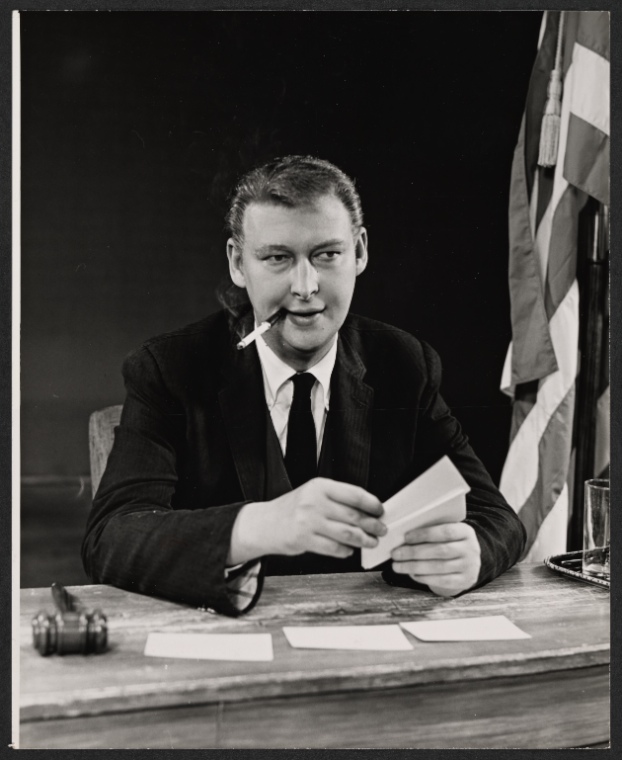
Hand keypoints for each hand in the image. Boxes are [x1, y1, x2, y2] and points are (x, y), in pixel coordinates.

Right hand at [228, 477, 386, 564]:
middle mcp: (314, 502)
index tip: (380, 511)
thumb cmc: (292, 509)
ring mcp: (309, 521)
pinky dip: (346, 551)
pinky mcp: (304, 540)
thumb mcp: (313, 494)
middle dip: (372, 525)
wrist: (264, 523)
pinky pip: (334, 548)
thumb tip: (368, 510)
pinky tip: (349, 550)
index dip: (372, 504)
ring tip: (371, 542)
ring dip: (364, 540)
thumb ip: (337, 499)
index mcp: (320, 486)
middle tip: (381, 529)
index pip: (354, 494)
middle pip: (354, 515)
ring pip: (348, 534)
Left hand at [390, 522, 480, 596]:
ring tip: (397, 566)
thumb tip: (403, 535)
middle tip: (395, 553)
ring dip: (414, 566)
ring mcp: (469, 567)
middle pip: (440, 551)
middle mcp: (471, 549)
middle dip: (414, 552)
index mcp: (465, 532)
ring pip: (438, 567)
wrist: (468, 561)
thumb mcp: (446, 533)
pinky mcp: (465, 581)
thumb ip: (430, 530)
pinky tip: (411, 574)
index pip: (445, 532)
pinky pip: (442, 580)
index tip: (406, 537)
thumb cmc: (449, 543)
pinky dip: (424, 577)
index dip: (424, 534)